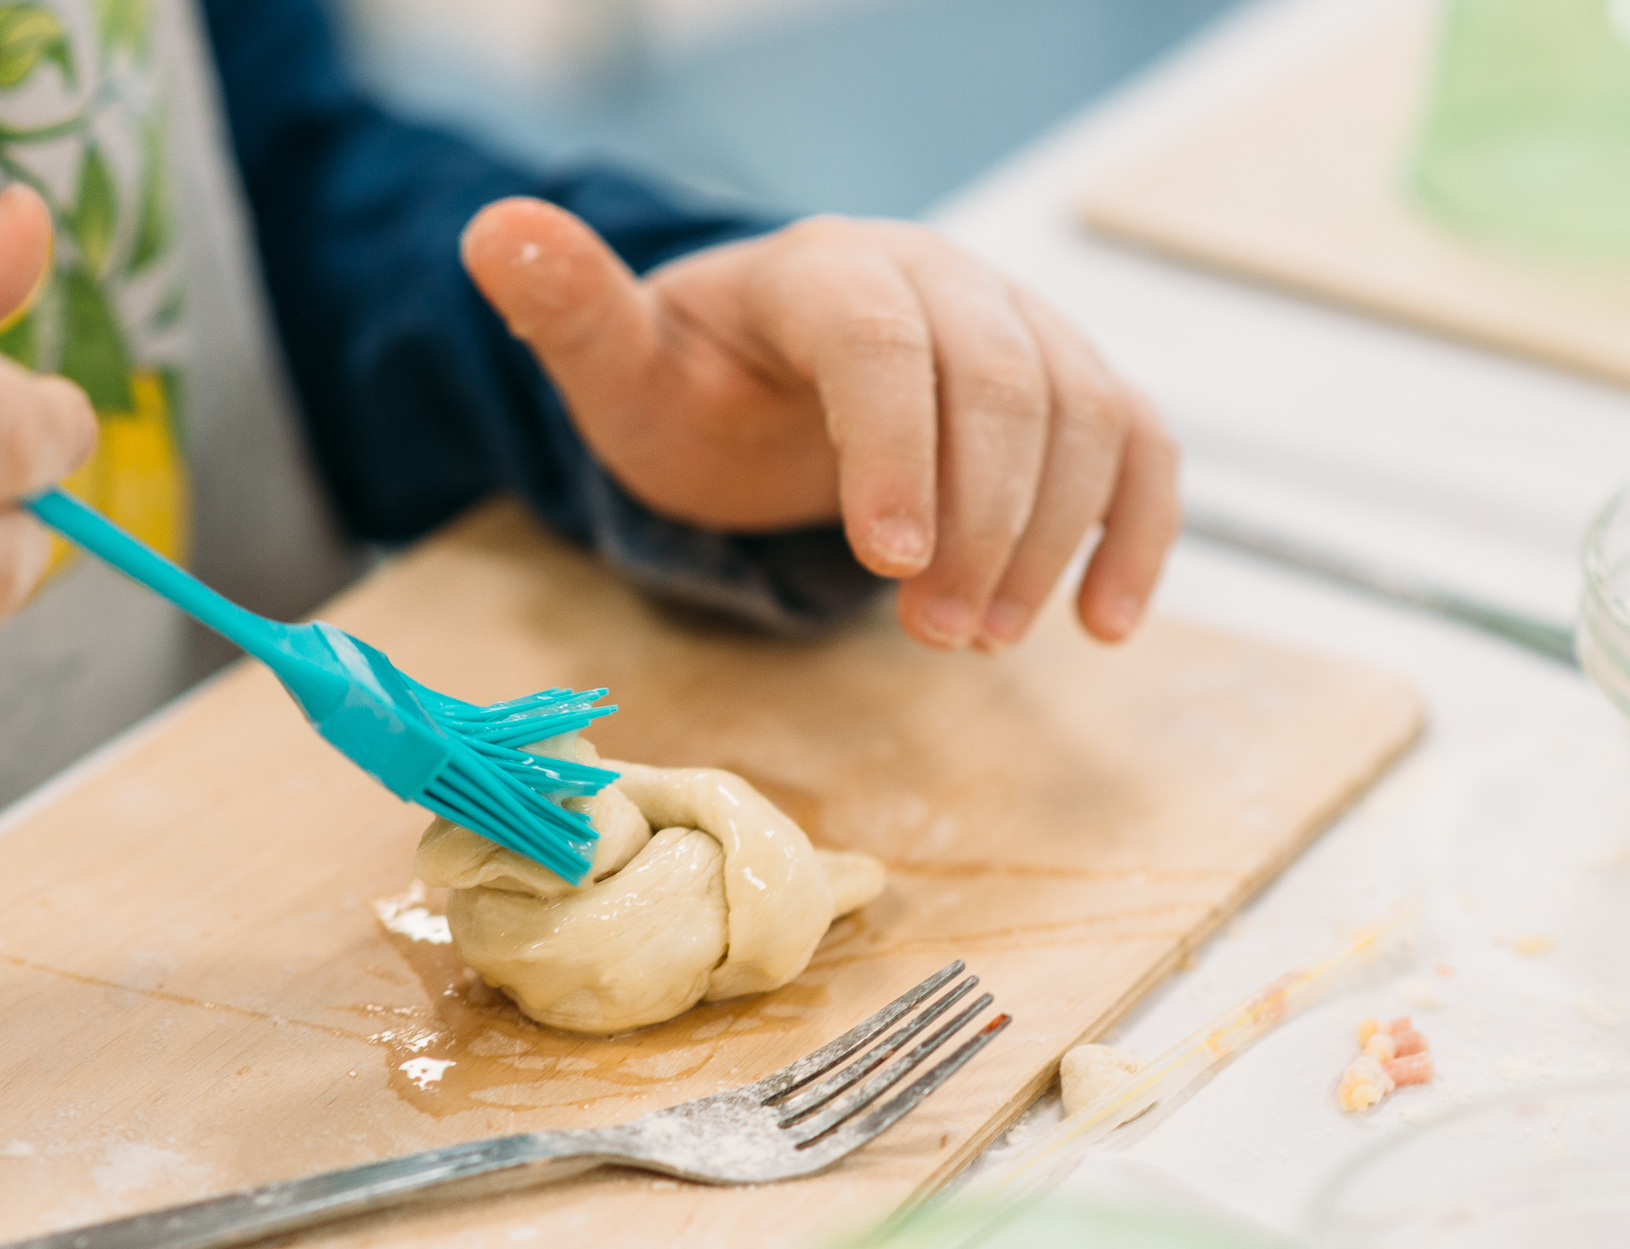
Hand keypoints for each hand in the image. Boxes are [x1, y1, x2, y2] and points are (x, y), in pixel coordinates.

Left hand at [462, 200, 1179, 651]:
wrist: (761, 383)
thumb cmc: (690, 389)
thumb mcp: (617, 368)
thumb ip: (569, 311)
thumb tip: (491, 228)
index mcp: (822, 268)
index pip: (879, 337)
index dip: (894, 443)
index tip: (886, 559)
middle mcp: (938, 277)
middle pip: (1001, 380)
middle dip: (980, 518)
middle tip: (938, 636)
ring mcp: (1017, 324)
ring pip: (1085, 410)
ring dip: (1049, 537)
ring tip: (980, 640)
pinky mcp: (1068, 383)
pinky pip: (1138, 442)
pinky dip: (1137, 528)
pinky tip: (1107, 622)